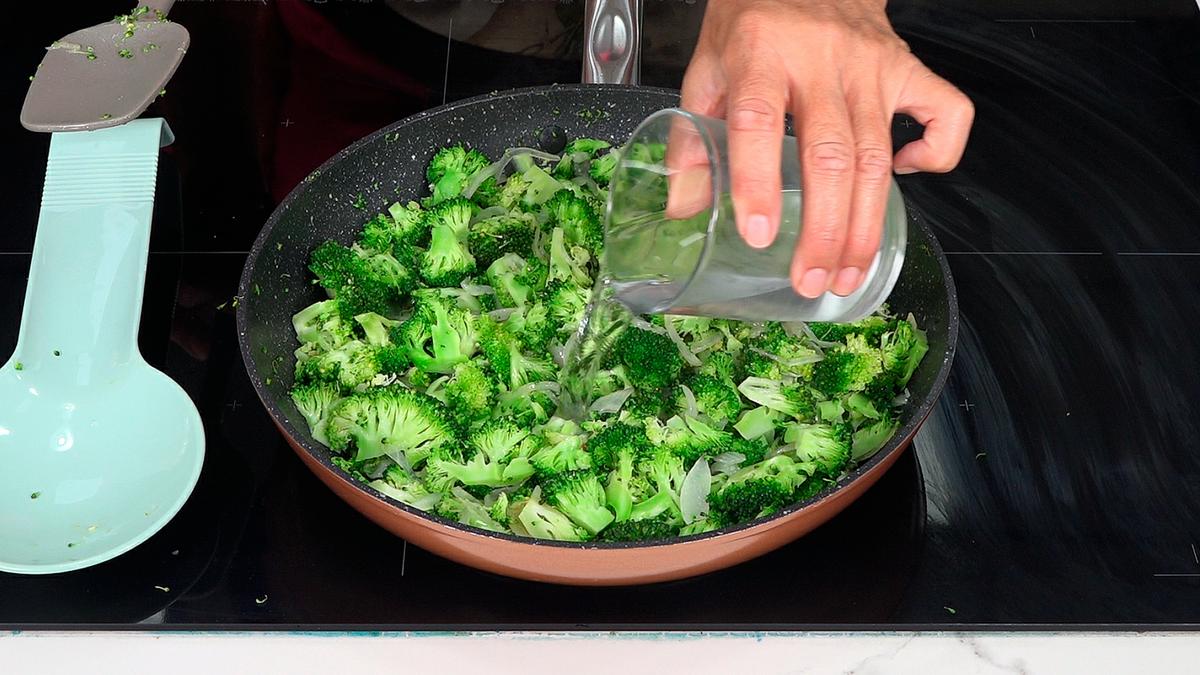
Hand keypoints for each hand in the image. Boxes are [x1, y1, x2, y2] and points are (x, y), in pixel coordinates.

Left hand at [681, 0, 973, 297]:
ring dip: (865, 225)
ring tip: (848, 272)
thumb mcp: (707, 68)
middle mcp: (821, 57)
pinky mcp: (908, 66)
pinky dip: (936, 155)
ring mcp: (872, 64)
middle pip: (832, 155)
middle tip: (811, 280)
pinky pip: (947, 114)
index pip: (758, 120)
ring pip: (878, 154)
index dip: (757, 182)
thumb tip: (684, 208)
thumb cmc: (754, 20)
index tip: (759, 234)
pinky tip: (904, 182)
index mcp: (760, 52)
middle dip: (824, 230)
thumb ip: (692, 137)